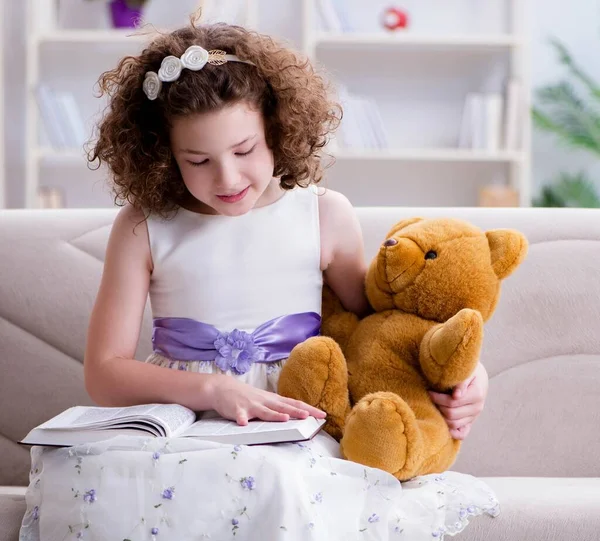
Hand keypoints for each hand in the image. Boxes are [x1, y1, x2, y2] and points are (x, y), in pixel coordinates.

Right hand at [210, 375, 326, 425]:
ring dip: (274, 415)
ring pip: (264, 411)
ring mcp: (251, 405)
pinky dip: (241, 419)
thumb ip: (278, 408)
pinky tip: (243, 424)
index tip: (323, 415)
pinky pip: (239, 415)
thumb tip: (296, 415)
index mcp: (273, 400)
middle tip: (310, 416)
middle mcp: (265, 401)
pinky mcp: (237, 410)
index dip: (309, 409)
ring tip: (285, 419)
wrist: (222, 387)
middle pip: (283, 407)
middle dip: (297, 412)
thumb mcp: (265, 400)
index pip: (294, 403)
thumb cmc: (247, 396)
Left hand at [429, 362, 488, 439]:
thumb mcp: (467, 369)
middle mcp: (477, 407)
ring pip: (454, 424)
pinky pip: (462, 433)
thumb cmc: (468, 369)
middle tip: (430, 397)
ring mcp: (474, 416)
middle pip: (451, 414)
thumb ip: (462, 381)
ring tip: (434, 405)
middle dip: (438, 406)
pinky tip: (442, 425)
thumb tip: (457, 395)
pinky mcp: (470, 422)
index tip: (429, 391)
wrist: (476, 375)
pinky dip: (452, 432)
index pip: (452, 402)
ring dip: (441, 416)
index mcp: (477, 394)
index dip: (438, 398)